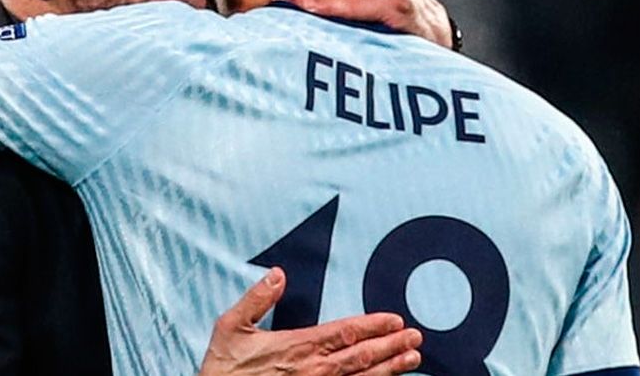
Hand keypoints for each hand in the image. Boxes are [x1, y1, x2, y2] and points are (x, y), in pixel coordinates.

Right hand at [198, 268, 421, 375]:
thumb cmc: (223, 370)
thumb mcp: (231, 326)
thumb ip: (257, 298)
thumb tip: (277, 273)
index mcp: (296, 346)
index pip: (344, 333)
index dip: (372, 326)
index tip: (395, 320)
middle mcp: (312, 370)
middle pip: (361, 357)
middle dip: (390, 346)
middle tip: (416, 338)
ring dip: (389, 369)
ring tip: (413, 359)